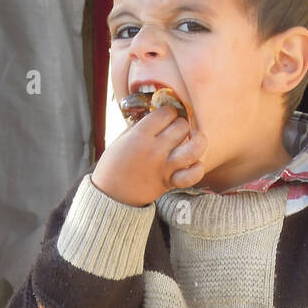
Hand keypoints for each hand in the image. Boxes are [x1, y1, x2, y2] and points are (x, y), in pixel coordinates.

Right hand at [91, 105, 206, 206]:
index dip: (168, 112)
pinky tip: (193, 163)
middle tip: (174, 130)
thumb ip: (140, 127)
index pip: (166, 113)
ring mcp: (164, 167)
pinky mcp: (169, 182)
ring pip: (194, 148)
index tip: (165, 117)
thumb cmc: (113, 165)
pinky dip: (197, 168)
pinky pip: (192, 175)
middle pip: (181, 126)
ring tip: (193, 138)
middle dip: (179, 124)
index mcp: (140, 136)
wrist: (111, 195)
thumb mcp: (121, 139)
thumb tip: (158, 116)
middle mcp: (154, 150)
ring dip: (197, 140)